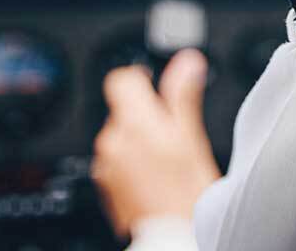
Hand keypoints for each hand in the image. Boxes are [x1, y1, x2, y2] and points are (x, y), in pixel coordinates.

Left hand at [93, 49, 221, 238]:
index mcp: (134, 122)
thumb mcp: (192, 138)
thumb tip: (187, 62)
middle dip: (145, 115)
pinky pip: (115, 159)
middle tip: (172, 135)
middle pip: (122, 108)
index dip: (140, 78)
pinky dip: (130, 161)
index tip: (156, 89)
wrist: (171, 240)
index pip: (121, 78)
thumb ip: (183, 95)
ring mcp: (105, 163)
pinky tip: (153, 176)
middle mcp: (112, 140)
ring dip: (137, 139)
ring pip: (119, 135)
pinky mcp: (104, 183)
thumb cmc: (186, 195)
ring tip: (165, 161)